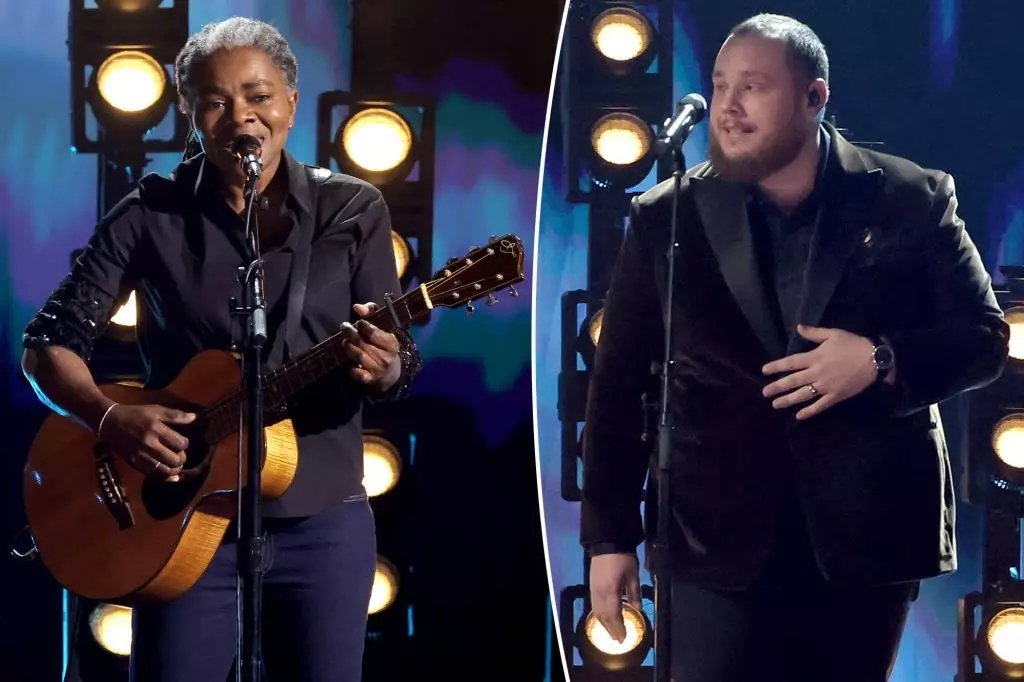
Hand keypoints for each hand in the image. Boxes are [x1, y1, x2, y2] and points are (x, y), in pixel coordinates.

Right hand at [99, 404, 194, 481]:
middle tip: (180, 454)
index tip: (182, 442)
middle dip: (182, 458)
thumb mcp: (156, 410)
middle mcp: (148, 444)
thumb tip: (194, 417)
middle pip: (174, 459)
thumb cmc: (135, 414)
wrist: (110, 423)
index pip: (179, 443)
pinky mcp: (134, 464)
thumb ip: (176, 415)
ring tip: (176, 465)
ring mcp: (140, 456)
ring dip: (175, 469)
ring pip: (164, 470)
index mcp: (156, 429)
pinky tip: (172, 476)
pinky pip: (152, 475)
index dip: (185, 444)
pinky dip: (165, 478)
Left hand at [341, 302, 401, 391]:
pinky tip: (351, 364)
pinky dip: (353, 369)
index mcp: (392, 343)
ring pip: (359, 356)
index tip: (359, 323)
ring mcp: (378, 369)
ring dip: (349, 348)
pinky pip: (358, 374)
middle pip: (363, 343)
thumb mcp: (384, 328)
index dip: (363, 325)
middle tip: (344, 327)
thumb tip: (356, 307)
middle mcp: (386, 357)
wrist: (391, 373)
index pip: (373, 332)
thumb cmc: (384, 345)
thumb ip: (372, 313)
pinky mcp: (370, 379)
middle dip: (351, 334)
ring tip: (345, 342)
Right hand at [589, 553, 641, 642]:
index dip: (618, 628)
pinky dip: (599, 615)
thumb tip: (638, 609)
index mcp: (611, 592)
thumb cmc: (623, 559)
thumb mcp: (633, 576)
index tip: (624, 638)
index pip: (614, 615)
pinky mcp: (592, 586)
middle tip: (618, 640)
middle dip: (611, 629)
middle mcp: (599, 594)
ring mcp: (594, 590)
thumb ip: (635, 594)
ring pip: (597, 612)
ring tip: (612, 632)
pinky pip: (594, 605)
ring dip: (604, 624)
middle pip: (604, 616)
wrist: (607, 543)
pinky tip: (605, 618)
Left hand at [761, 324, 877, 419]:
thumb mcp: (833, 334)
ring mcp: (826, 386)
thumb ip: (814, 333)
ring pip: (803, 395)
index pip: (790, 363)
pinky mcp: (836, 396)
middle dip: (777, 387)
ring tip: (775, 404)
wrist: (875, 359)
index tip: (764, 371)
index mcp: (815, 357)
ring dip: (788, 400)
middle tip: (765, 393)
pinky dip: (809, 411)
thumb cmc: (853, 344)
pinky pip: (820, 405)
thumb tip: (798, 327)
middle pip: (793, 381)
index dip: (776, 367)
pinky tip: (798, 416)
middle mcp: (817, 373)